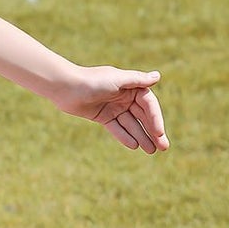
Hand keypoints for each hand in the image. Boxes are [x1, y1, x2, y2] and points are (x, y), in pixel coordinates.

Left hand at [52, 66, 168, 152]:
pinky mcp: (103, 116)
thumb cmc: (92, 80)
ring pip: (131, 124)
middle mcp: (124, 97)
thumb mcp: (117, 79)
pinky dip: (124, 136)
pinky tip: (134, 146)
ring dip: (141, 137)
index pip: (148, 104)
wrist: (65, 87)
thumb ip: (137, 80)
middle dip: (153, 132)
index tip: (159, 132)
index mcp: (131, 86)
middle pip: (143, 117)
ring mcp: (114, 108)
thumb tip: (158, 76)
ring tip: (151, 151)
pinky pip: (117, 128)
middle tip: (164, 147)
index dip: (155, 119)